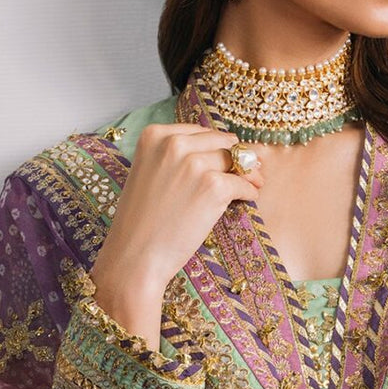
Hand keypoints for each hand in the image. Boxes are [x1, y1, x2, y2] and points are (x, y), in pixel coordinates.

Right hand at [90, 122, 264, 339]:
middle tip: (249, 171)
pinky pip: (244, 183)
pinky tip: (248, 199)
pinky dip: (250, 191)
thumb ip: (175, 158)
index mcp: (155, 136)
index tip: (224, 158)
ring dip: (247, 174)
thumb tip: (223, 150)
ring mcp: (194, 164)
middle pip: (221, 142)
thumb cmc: (141, 223)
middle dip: (235, 157)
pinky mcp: (214, 186)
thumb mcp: (148, 175)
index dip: (216, 146)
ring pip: (235, 161)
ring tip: (252, 185)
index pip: (200, 132)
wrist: (135, 256)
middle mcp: (174, 143)